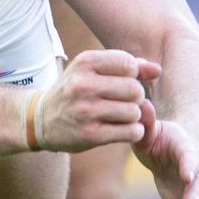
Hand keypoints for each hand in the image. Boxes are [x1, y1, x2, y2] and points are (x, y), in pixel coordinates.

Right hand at [39, 50, 160, 151]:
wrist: (41, 120)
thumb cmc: (74, 91)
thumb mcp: (92, 71)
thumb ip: (127, 67)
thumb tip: (157, 70)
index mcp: (85, 63)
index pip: (129, 64)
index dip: (132, 75)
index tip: (121, 82)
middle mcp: (83, 85)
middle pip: (134, 89)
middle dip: (136, 97)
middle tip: (124, 102)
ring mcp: (86, 111)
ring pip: (134, 112)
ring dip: (134, 116)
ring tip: (122, 116)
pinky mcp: (90, 135)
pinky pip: (130, 132)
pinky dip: (133, 132)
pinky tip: (123, 129)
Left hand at [133, 99, 198, 198]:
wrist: (177, 151)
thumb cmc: (159, 138)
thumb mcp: (150, 131)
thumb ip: (146, 123)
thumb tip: (139, 105)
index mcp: (187, 152)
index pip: (191, 158)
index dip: (191, 165)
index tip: (189, 173)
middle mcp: (198, 174)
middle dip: (195, 198)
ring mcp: (197, 194)